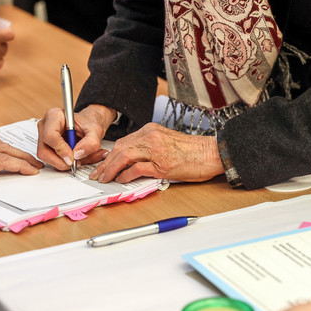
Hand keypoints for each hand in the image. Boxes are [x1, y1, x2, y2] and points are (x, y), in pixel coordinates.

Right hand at [36, 105, 116, 170]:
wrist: (88, 125)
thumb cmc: (88, 123)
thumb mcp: (95, 130)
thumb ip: (91, 142)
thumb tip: (78, 155)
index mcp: (54, 116)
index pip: (50, 135)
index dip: (61, 149)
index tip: (73, 157)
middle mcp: (45, 126)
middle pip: (44, 150)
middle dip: (60, 161)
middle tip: (75, 163)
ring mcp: (43, 137)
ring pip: (46, 157)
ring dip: (62, 164)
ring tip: (77, 160)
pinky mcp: (46, 147)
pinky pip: (50, 160)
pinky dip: (63, 164)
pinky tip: (73, 159)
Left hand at [89, 122, 224, 183]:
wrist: (212, 153)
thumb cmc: (194, 151)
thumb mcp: (168, 143)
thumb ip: (151, 148)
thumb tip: (134, 163)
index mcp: (152, 130)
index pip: (124, 141)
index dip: (111, 154)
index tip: (104, 164)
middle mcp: (152, 136)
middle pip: (120, 147)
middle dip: (106, 162)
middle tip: (98, 174)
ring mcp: (156, 150)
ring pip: (124, 156)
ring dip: (111, 169)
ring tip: (105, 179)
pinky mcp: (162, 164)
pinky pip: (137, 168)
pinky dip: (126, 175)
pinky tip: (122, 180)